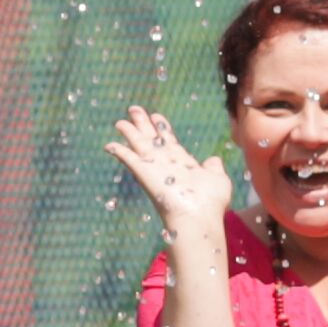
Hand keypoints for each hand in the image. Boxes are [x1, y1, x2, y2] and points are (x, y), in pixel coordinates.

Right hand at [104, 105, 232, 244]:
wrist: (199, 217)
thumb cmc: (211, 203)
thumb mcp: (218, 179)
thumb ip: (214, 167)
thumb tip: (213, 160)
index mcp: (183, 164)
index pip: (169, 142)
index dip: (162, 128)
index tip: (156, 116)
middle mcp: (167, 166)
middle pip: (151, 140)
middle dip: (143, 125)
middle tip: (134, 109)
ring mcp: (155, 170)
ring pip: (139, 146)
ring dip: (130, 133)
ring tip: (120, 122)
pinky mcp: (145, 175)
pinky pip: (130, 160)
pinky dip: (120, 152)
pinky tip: (109, 144)